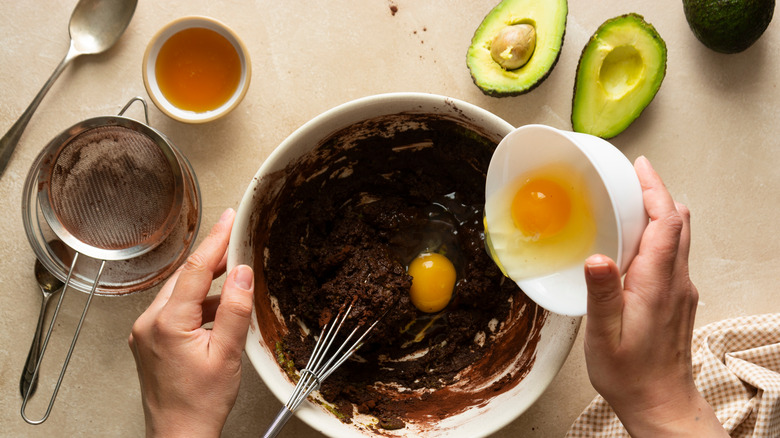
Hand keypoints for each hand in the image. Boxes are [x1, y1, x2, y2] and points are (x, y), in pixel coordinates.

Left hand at [128, 208, 254, 437]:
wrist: (180, 436)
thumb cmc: (200, 404)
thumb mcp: (227, 355)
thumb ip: (234, 310)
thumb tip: (242, 273)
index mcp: (166, 323)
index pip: (194, 269)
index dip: (216, 240)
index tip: (230, 218)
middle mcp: (150, 323)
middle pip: (184, 276)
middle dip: (212, 256)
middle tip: (236, 237)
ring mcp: (147, 332)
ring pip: (180, 292)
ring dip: (206, 281)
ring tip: (234, 273)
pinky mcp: (151, 341)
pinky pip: (176, 309)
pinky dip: (198, 302)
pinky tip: (219, 306)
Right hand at [583, 157, 725, 436]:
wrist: (659, 402)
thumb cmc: (631, 374)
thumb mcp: (604, 336)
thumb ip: (601, 295)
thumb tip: (595, 258)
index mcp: (658, 284)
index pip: (666, 223)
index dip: (655, 190)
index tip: (640, 168)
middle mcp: (676, 282)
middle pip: (677, 223)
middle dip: (657, 193)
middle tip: (632, 176)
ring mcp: (680, 290)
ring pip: (677, 238)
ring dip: (658, 213)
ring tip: (629, 200)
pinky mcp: (676, 299)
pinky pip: (672, 255)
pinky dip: (656, 235)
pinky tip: (633, 241)